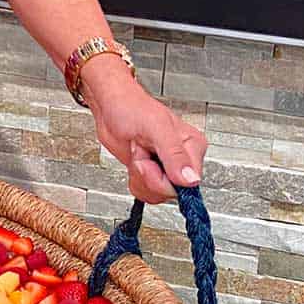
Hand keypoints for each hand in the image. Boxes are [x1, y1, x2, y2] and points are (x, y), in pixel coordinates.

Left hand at [79, 55, 206, 202]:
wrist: (110, 108)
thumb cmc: (132, 108)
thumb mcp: (155, 128)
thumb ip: (175, 154)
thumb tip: (191, 180)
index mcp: (193, 147)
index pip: (188, 184)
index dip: (164, 179)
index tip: (151, 163)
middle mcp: (183, 160)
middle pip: (171, 192)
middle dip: (148, 176)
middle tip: (142, 153)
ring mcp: (167, 169)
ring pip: (157, 194)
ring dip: (140, 177)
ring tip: (139, 153)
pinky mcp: (153, 175)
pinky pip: (147, 193)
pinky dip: (135, 181)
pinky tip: (136, 161)